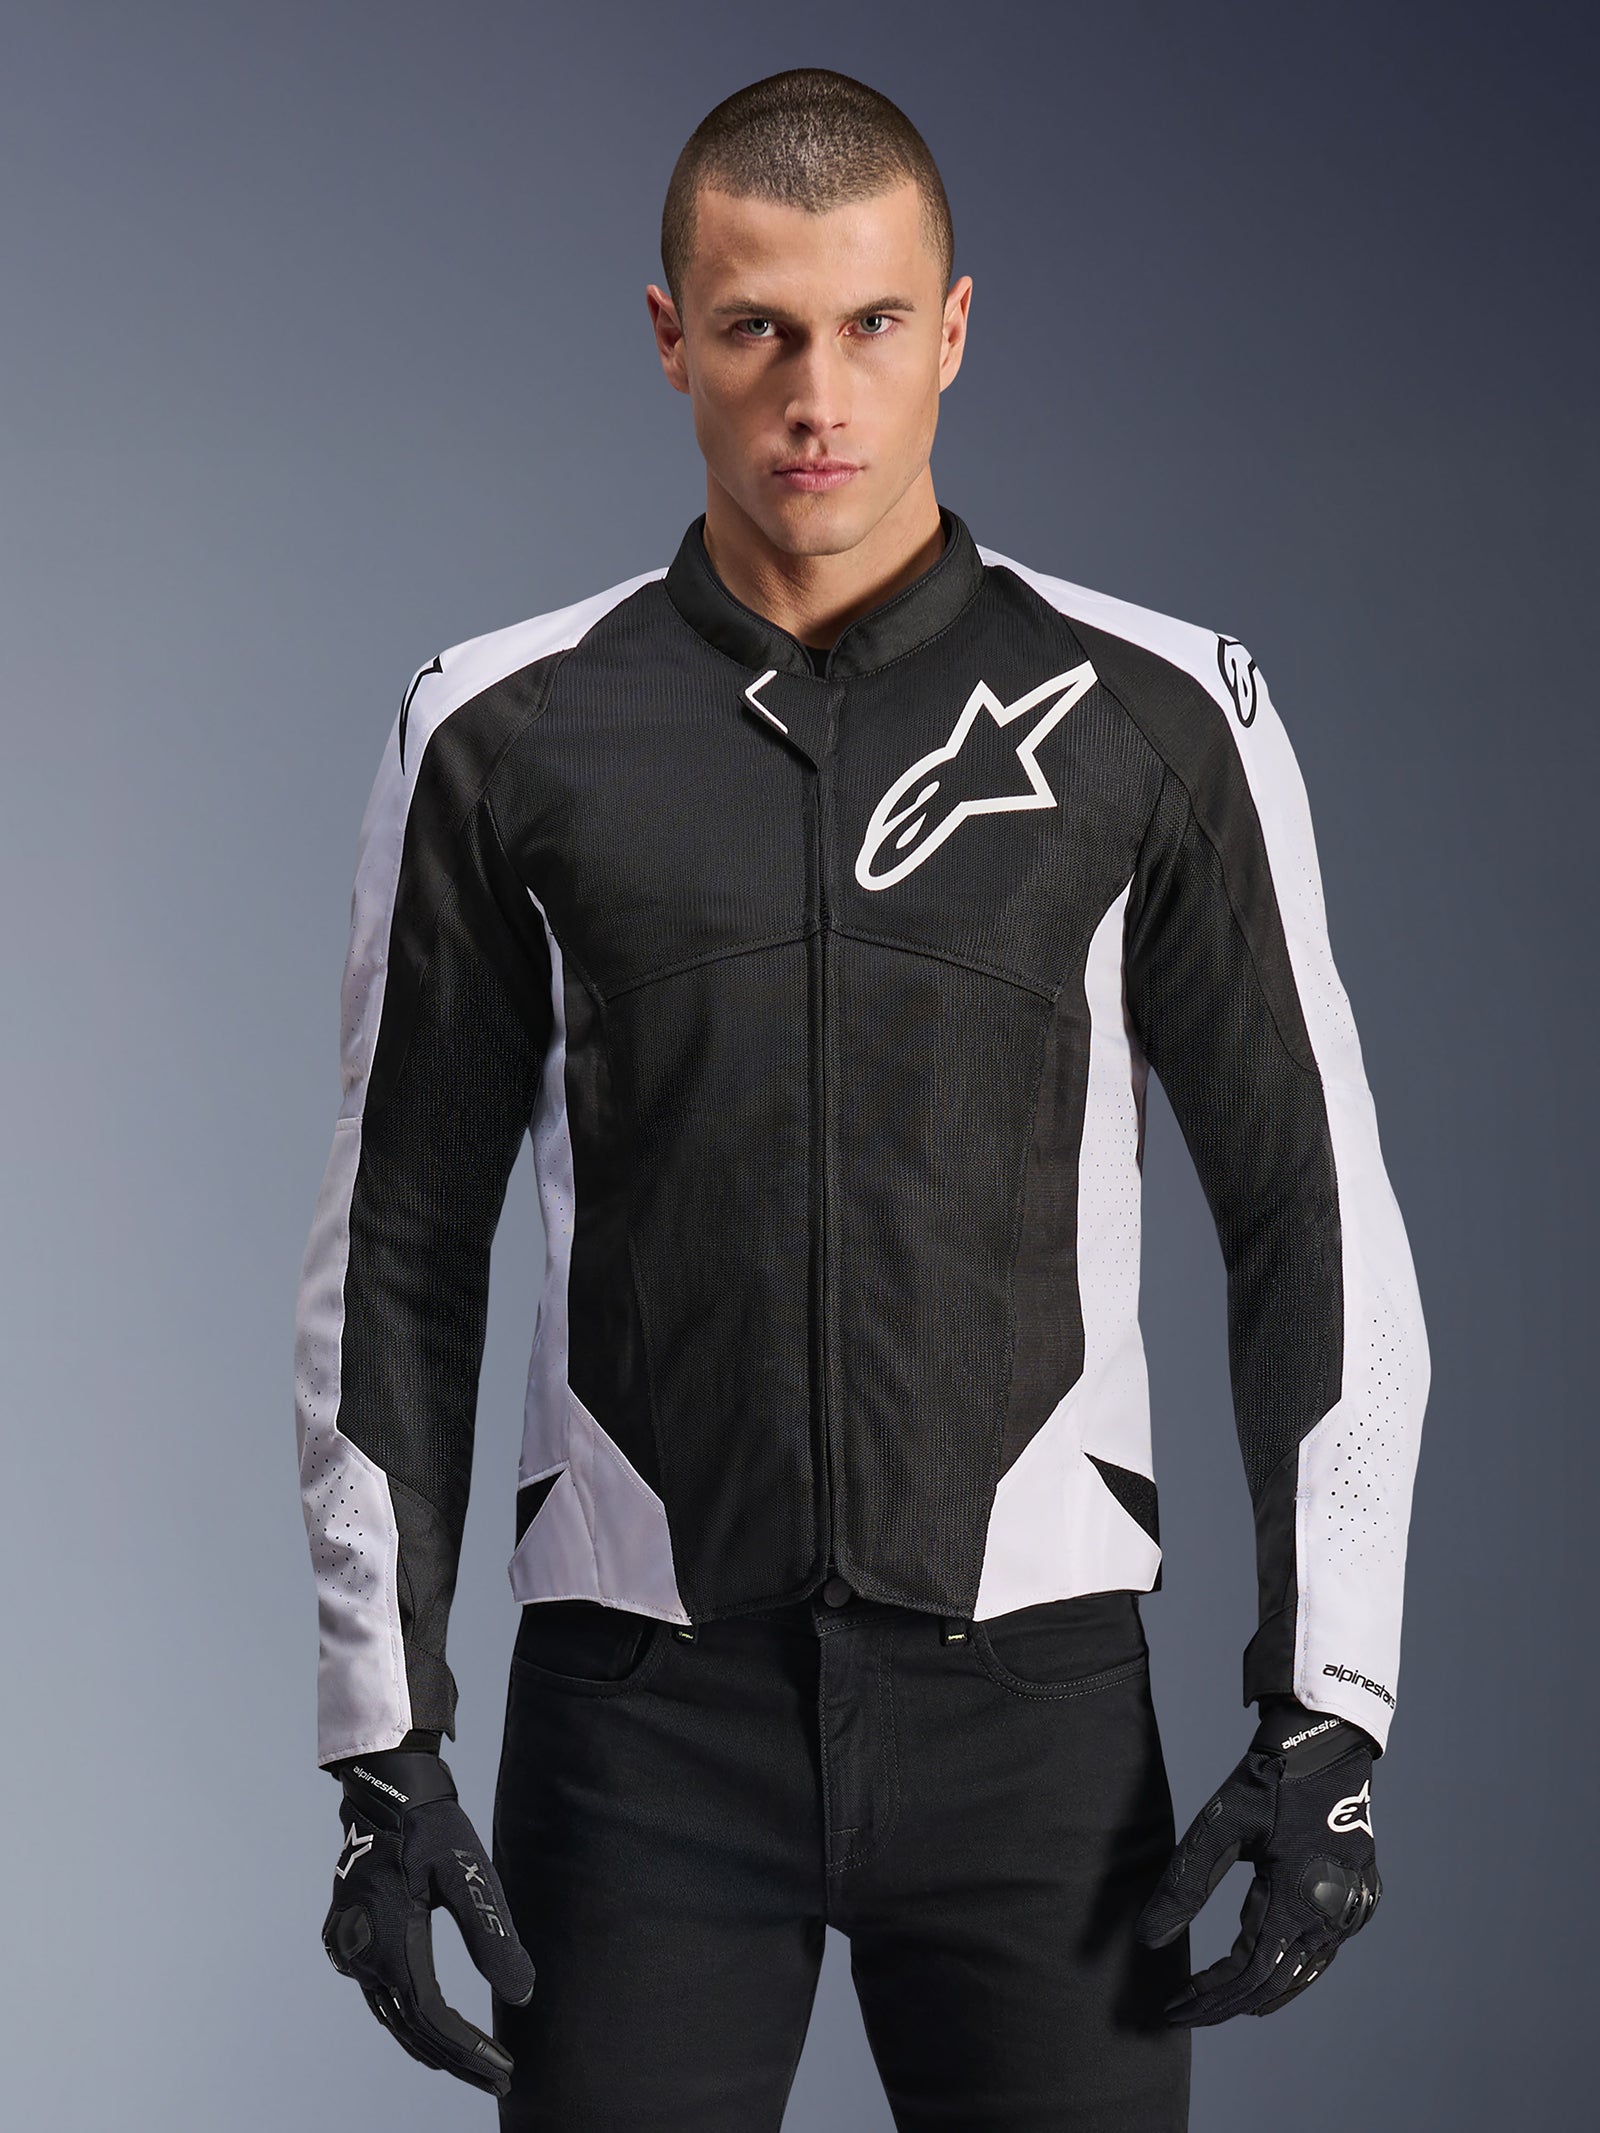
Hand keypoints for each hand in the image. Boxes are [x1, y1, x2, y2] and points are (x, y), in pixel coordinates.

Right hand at [321, 1749, 535, 2094]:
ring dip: (432, 2043)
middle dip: (456, 2058)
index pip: (432, 2019)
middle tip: (499, 2077)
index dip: (469, 2050)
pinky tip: (432, 2026)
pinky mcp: (344, 1941)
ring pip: (391, 2016)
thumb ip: (493, 1936)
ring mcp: (348, 1951)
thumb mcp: (469, 1875)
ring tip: (473, 2064)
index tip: (505, 2067)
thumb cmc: (432, 1826)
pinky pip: (379, 1995)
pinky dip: (408, 2017)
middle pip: (411, 2028)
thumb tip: (523, 1995)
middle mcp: (362, 1956)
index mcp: (391, 1942)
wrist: (384, 1788)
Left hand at [1136, 1699, 1381, 2023]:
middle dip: (1226, 2003)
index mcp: (1297, 1898)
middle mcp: (1332, 1915)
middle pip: (1274, 1983)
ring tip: (1216, 2002)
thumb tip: (1146, 1939)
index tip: (1173, 2006)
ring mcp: (1352, 1911)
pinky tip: (1265, 1974)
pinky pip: (1322, 1955)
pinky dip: (1290, 1972)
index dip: (1209, 1996)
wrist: (1325, 1743)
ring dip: (1258, 1993)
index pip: (1249, 1973)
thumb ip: (1183, 1884)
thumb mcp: (1218, 1827)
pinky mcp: (1360, 1901)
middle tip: (1184, 2011)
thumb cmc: (1267, 1780)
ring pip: (1303, 1976)